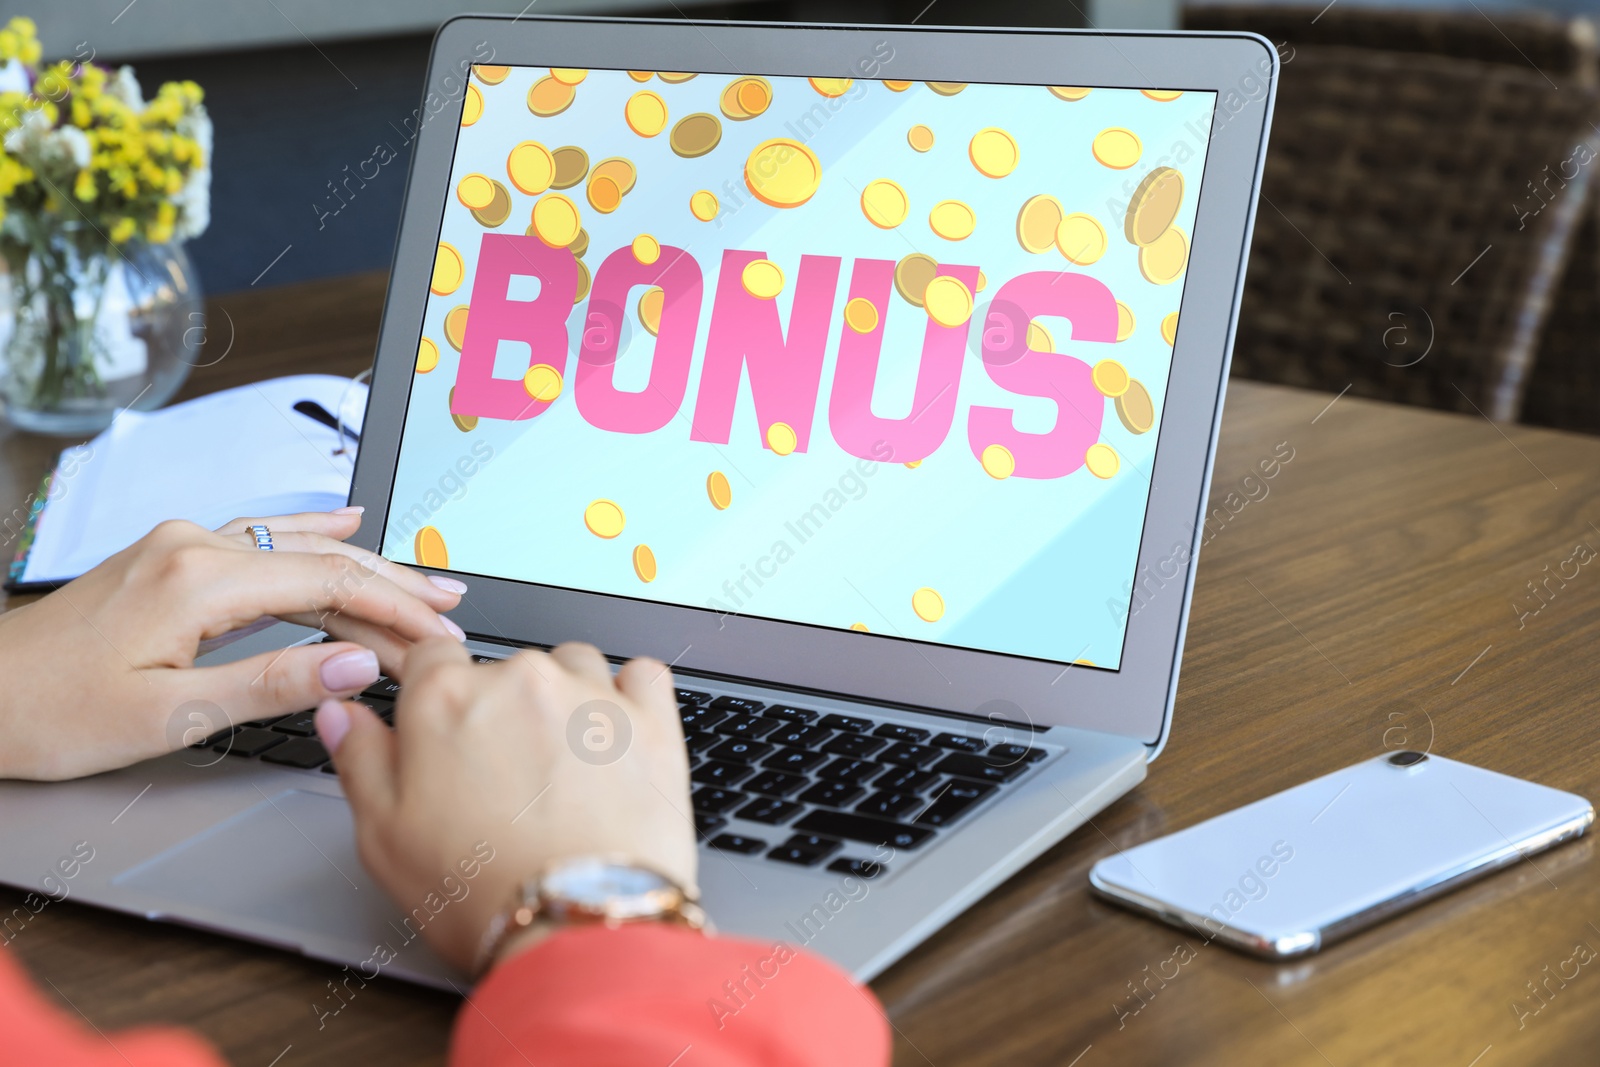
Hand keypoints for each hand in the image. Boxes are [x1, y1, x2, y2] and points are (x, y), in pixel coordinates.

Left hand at [0, 508, 465, 779]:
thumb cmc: (51, 712)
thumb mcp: (168, 715)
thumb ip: (271, 682)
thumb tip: (356, 663)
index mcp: (198, 581)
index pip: (330, 584)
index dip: (396, 609)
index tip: (441, 636)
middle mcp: (193, 546)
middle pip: (322, 557)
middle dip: (394, 585)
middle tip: (452, 611)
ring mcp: (179, 545)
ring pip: (296, 546)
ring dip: (362, 565)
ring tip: (422, 582)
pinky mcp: (169, 556)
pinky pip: (262, 538)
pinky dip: (313, 537)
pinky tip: (345, 521)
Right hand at [319, 638, 695, 974]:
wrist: (577, 926)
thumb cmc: (479, 891)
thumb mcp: (385, 837)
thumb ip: (361, 760)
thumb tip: (342, 714)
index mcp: (446, 698)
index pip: (431, 656)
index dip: (436, 692)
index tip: (448, 727)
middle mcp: (520, 679)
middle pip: (504, 668)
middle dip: (501, 710)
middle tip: (504, 778)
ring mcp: (590, 694)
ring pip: (573, 665)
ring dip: (565, 699)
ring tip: (562, 766)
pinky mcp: (651, 720)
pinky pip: (643, 677)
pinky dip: (630, 698)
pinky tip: (617, 739)